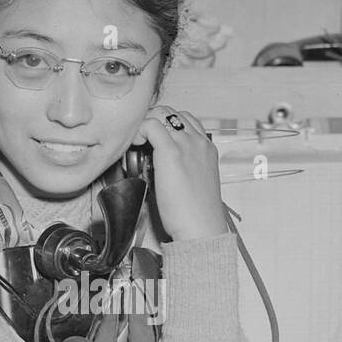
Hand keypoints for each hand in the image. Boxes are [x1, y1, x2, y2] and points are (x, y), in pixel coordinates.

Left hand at [135, 105, 228, 240]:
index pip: (185, 120)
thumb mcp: (194, 182)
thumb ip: (182, 166)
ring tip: (138, 142)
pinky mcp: (172, 152)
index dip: (166, 125)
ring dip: (146, 123)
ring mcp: (186, 144)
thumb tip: (161, 163)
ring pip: (162, 113)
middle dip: (154, 119)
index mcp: (207, 148)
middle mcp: (199, 142)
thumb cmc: (196, 214)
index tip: (153, 138)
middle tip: (141, 138)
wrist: (202, 228)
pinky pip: (151, 125)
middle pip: (173, 112)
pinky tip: (135, 145)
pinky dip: (139, 130)